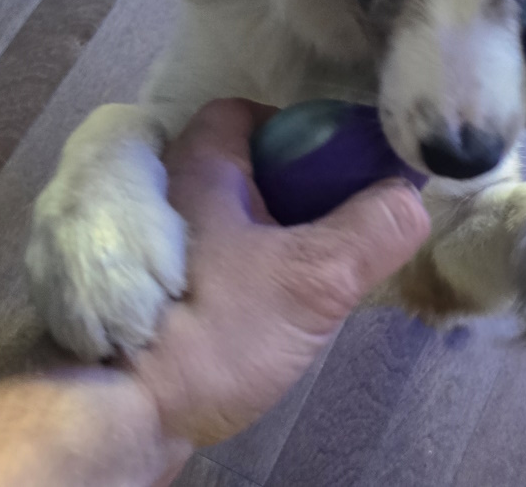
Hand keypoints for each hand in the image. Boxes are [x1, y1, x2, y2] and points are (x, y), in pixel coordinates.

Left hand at [130, 98, 430, 447]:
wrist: (114, 414)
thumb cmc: (210, 326)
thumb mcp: (311, 277)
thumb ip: (373, 231)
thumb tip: (411, 198)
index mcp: (197, 164)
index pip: (244, 112)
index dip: (295, 129)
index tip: (332, 168)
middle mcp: (166, 189)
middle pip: (241, 164)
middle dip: (293, 189)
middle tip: (331, 228)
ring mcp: (153, 243)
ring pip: (228, 215)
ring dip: (271, 234)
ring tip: (308, 273)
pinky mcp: (151, 288)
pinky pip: (210, 255)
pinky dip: (242, 268)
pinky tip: (267, 307)